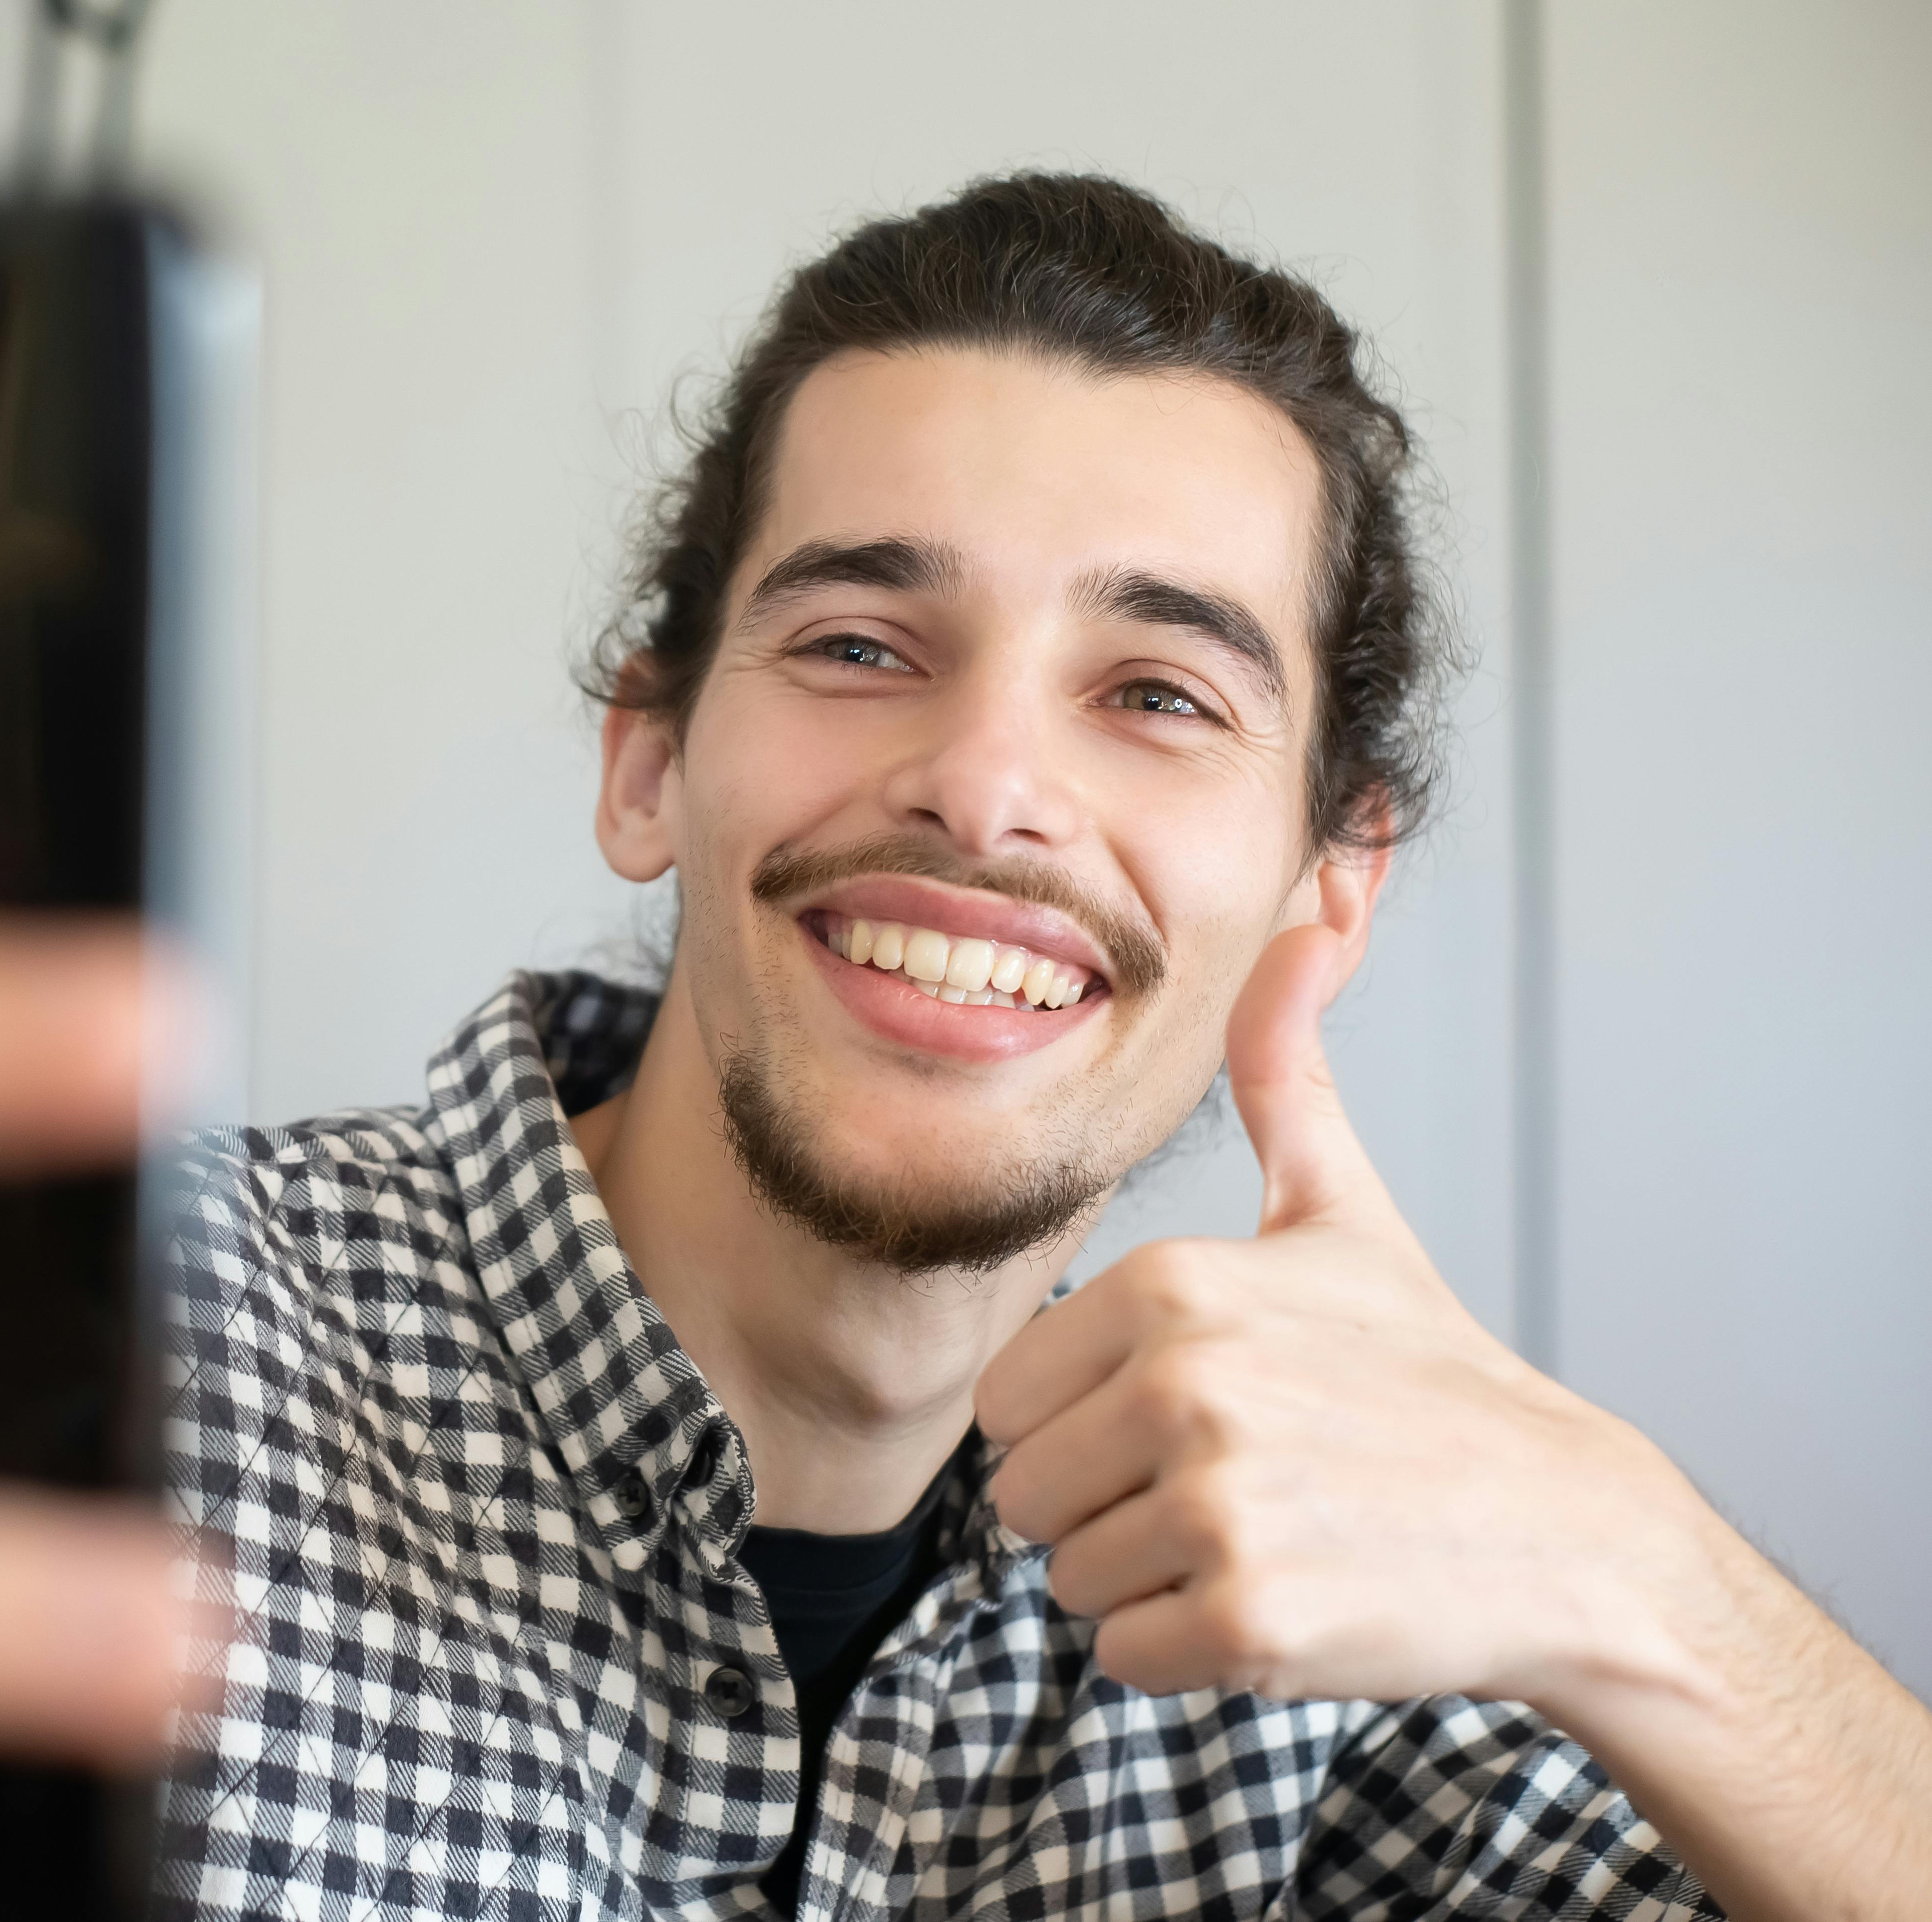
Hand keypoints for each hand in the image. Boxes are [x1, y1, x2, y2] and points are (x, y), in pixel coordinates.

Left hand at [977, 925, 1704, 1706]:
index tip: (1184, 1423)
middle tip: (1229, 1489)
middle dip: (1105, 1508)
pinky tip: (1280, 1602)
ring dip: (1146, 1579)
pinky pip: (1122, 1654)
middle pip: (1022, 1493)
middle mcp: (1184, 1386)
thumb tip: (1309, 916)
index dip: (1080, 1427)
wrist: (1565, 1531)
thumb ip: (1284, 1070)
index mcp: (1171, 1287)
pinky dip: (1185, 1653)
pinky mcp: (1246, 1618)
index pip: (1006, 1401)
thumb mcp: (1341, 1210)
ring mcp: (1217, 1505)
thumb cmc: (1428, 1374)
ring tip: (1260, 1536)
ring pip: (1068, 1578)